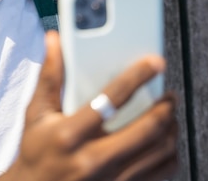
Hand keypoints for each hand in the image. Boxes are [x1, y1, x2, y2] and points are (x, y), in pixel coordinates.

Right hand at [0, 31, 177, 180]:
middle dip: (165, 107)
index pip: (112, 99)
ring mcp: (111, 180)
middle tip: (169, 94)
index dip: (138, 77)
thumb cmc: (36, 152)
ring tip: (169, 115)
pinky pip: (161, 174)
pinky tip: (164, 142)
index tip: (155, 63)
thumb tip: (54, 40)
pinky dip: (169, 154)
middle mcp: (93, 160)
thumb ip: (49, 76)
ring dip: (171, 128)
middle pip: (146, 129)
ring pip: (159, 152)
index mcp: (70, 135)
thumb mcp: (36, 114)